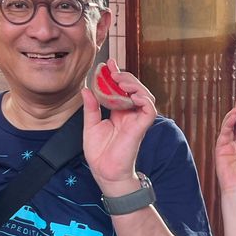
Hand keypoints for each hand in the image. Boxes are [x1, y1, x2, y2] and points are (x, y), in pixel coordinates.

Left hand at [81, 60, 156, 190]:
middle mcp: (130, 114)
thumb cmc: (99, 153)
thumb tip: (86, 89)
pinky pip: (149, 109)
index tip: (107, 63)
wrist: (105, 172)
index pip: (121, 89)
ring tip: (120, 79)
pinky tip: (130, 94)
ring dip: (134, 84)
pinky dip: (143, 98)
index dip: (116, 74)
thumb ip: (91, 107)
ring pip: (144, 94)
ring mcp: (137, 120)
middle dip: (124, 76)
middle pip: (134, 88)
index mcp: (119, 112)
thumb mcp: (90, 125)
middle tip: (112, 70)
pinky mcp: (141, 127)